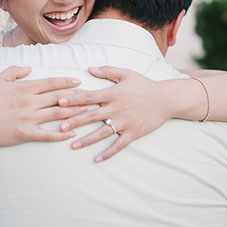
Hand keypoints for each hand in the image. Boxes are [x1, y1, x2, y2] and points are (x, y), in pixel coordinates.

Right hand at [0, 66, 86, 147]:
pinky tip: (72, 134)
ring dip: (74, 113)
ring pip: (56, 115)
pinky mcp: (25, 134)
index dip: (66, 82)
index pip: (50, 83)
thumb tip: (29, 67)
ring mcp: (28, 118)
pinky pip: (47, 135)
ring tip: (88, 112)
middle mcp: (29, 102)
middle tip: (91, 96)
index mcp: (23, 88)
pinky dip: (60, 135)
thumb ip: (14, 71)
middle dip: (76, 97)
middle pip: (58, 98)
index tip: (78, 82)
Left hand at [57, 66, 172, 161]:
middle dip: (75, 121)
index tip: (59, 102)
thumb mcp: (127, 74)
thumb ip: (107, 71)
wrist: (166, 99)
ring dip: (87, 139)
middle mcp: (117, 108)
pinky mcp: (133, 133)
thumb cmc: (145, 85)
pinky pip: (118, 145)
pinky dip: (108, 153)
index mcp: (113, 93)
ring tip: (73, 145)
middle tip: (60, 127)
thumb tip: (89, 68)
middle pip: (92, 116)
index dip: (74, 99)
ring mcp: (125, 122)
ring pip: (102, 133)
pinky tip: (97, 159)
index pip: (89, 96)